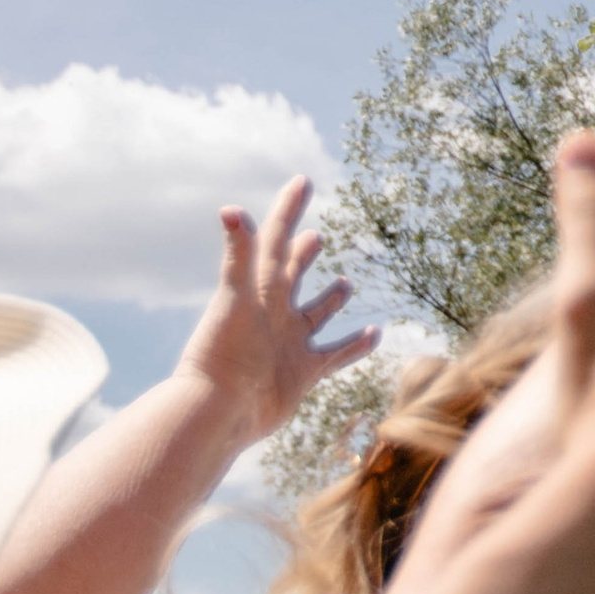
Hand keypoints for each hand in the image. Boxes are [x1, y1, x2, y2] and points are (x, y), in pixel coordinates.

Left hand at [172, 180, 379, 445]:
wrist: (219, 412)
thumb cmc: (223, 353)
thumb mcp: (234, 298)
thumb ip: (237, 254)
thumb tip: (231, 208)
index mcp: (259, 288)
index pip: (276, 238)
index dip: (288, 208)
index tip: (302, 181)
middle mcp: (274, 312)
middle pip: (291, 273)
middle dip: (302, 253)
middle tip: (314, 236)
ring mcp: (289, 342)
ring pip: (315, 314)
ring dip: (330, 299)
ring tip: (345, 284)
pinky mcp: (302, 372)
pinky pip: (334, 355)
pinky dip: (354, 346)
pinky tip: (374, 335)